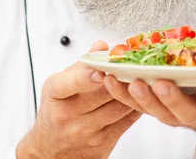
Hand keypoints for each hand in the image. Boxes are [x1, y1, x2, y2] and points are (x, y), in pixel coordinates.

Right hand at [16, 41, 141, 158]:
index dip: (86, 76)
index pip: (68, 83)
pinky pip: (127, 120)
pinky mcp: (103, 142)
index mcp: (56, 94)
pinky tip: (141, 96)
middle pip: (102, 92)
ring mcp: (86, 130)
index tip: (100, 70)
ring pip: (119, 106)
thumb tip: (101, 47)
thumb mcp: (61, 85)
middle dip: (121, 76)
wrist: (52, 150)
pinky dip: (137, 106)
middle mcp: (68, 115)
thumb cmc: (58, 110)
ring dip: (134, 90)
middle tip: (135, 63)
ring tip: (143, 77)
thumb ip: (82, 65)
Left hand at [104, 71, 195, 158]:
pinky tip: (108, 77)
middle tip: (160, 81)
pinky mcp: (156, 108)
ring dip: (141, 96)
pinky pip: (136, 103)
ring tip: (129, 80)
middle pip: (184, 111)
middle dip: (172, 98)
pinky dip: (121, 92)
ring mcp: (174, 114)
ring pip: (156, 109)